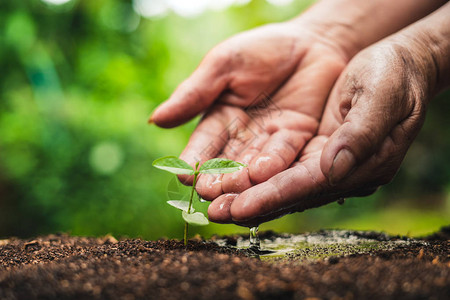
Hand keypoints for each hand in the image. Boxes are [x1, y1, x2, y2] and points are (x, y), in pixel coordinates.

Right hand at [151, 21, 347, 197]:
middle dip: (216, 179)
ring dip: (242, 180)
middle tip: (206, 194)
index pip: (202, 144)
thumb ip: (195, 93)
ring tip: (231, 192)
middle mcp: (243, 136)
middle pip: (226, 162)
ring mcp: (270, 140)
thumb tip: (155, 119)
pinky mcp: (298, 138)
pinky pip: (284, 152)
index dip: (193, 159)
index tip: (183, 175)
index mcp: (220, 119)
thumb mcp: (224, 65)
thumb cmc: (262, 49)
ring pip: (254, 164)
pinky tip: (260, 174)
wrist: (312, 40)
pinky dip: (272, 164)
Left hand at [208, 31, 439, 225]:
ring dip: (248, 195)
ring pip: (284, 187)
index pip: (309, 184)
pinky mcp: (318, 154)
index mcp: (366, 163)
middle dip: (252, 204)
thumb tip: (333, 169)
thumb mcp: (383, 94)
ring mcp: (332, 166)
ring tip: (213, 204)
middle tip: (213, 213)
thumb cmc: (394, 73)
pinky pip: (284, 171)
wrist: (399, 65)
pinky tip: (232, 183)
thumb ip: (361, 132)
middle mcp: (346, 173)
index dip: (272, 196)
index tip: (237, 207)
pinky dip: (257, 179)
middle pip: (292, 194)